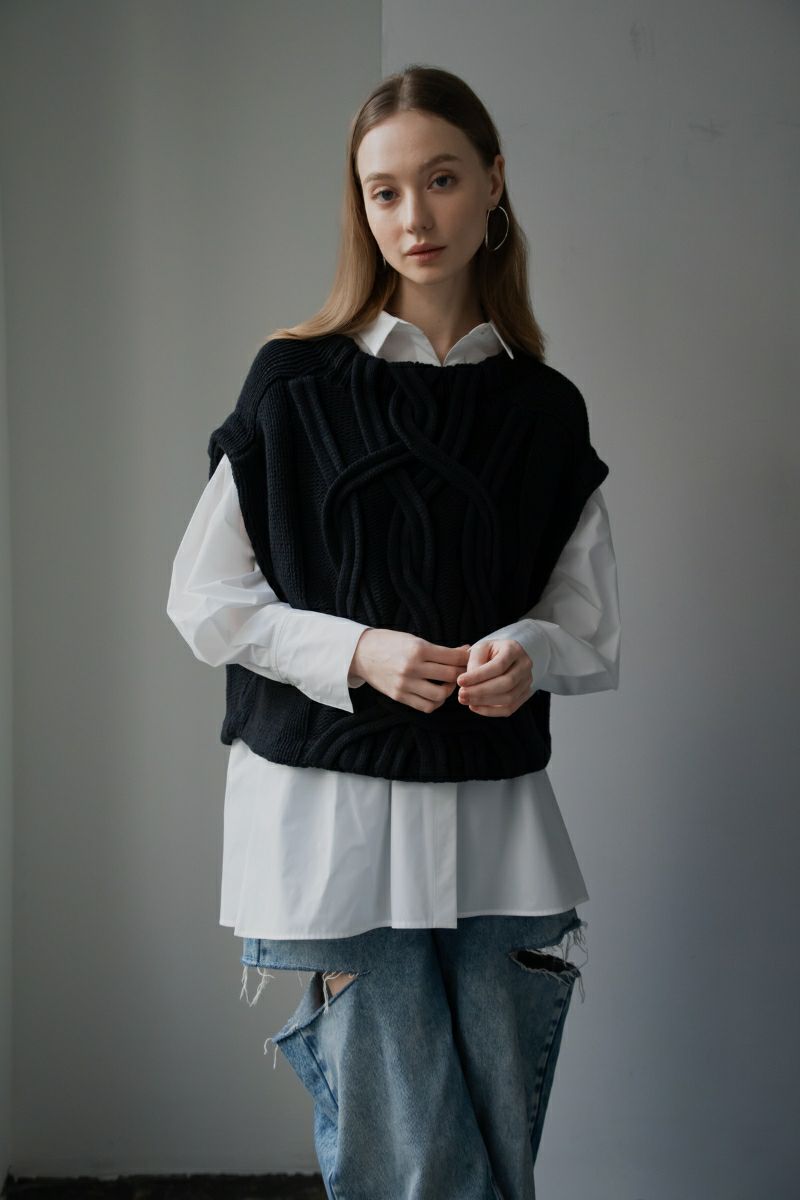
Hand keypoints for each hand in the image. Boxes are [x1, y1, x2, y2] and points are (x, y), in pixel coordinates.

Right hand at [350, 629, 470, 713]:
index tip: (469, 658)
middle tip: (463, 671)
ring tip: (448, 684)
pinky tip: (435, 693)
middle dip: (462, 673)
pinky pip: (426, 706)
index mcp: (418, 649)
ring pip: (441, 695)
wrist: (361, 653)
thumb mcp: (413, 639)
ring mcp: (405, 684)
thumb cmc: (389, 643)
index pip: (453, 658)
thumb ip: (438, 649)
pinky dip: (436, 702)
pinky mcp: (400, 696)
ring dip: (449, 690)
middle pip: (451, 676)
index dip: (465, 658)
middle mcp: (412, 667)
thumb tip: (464, 652)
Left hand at [455, 638, 533, 716]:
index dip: (478, 676)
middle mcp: (525, 665)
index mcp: (514, 649)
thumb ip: (475, 662)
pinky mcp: (524, 695)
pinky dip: (490, 711)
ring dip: (484, 702)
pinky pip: (509, 708)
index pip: (498, 666)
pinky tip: (475, 706)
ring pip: (508, 698)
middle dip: (481, 691)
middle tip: (462, 694)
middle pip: (506, 683)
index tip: (460, 681)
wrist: (503, 657)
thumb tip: (469, 683)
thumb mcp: (480, 649)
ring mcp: (527, 681)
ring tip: (465, 700)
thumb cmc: (490, 652)